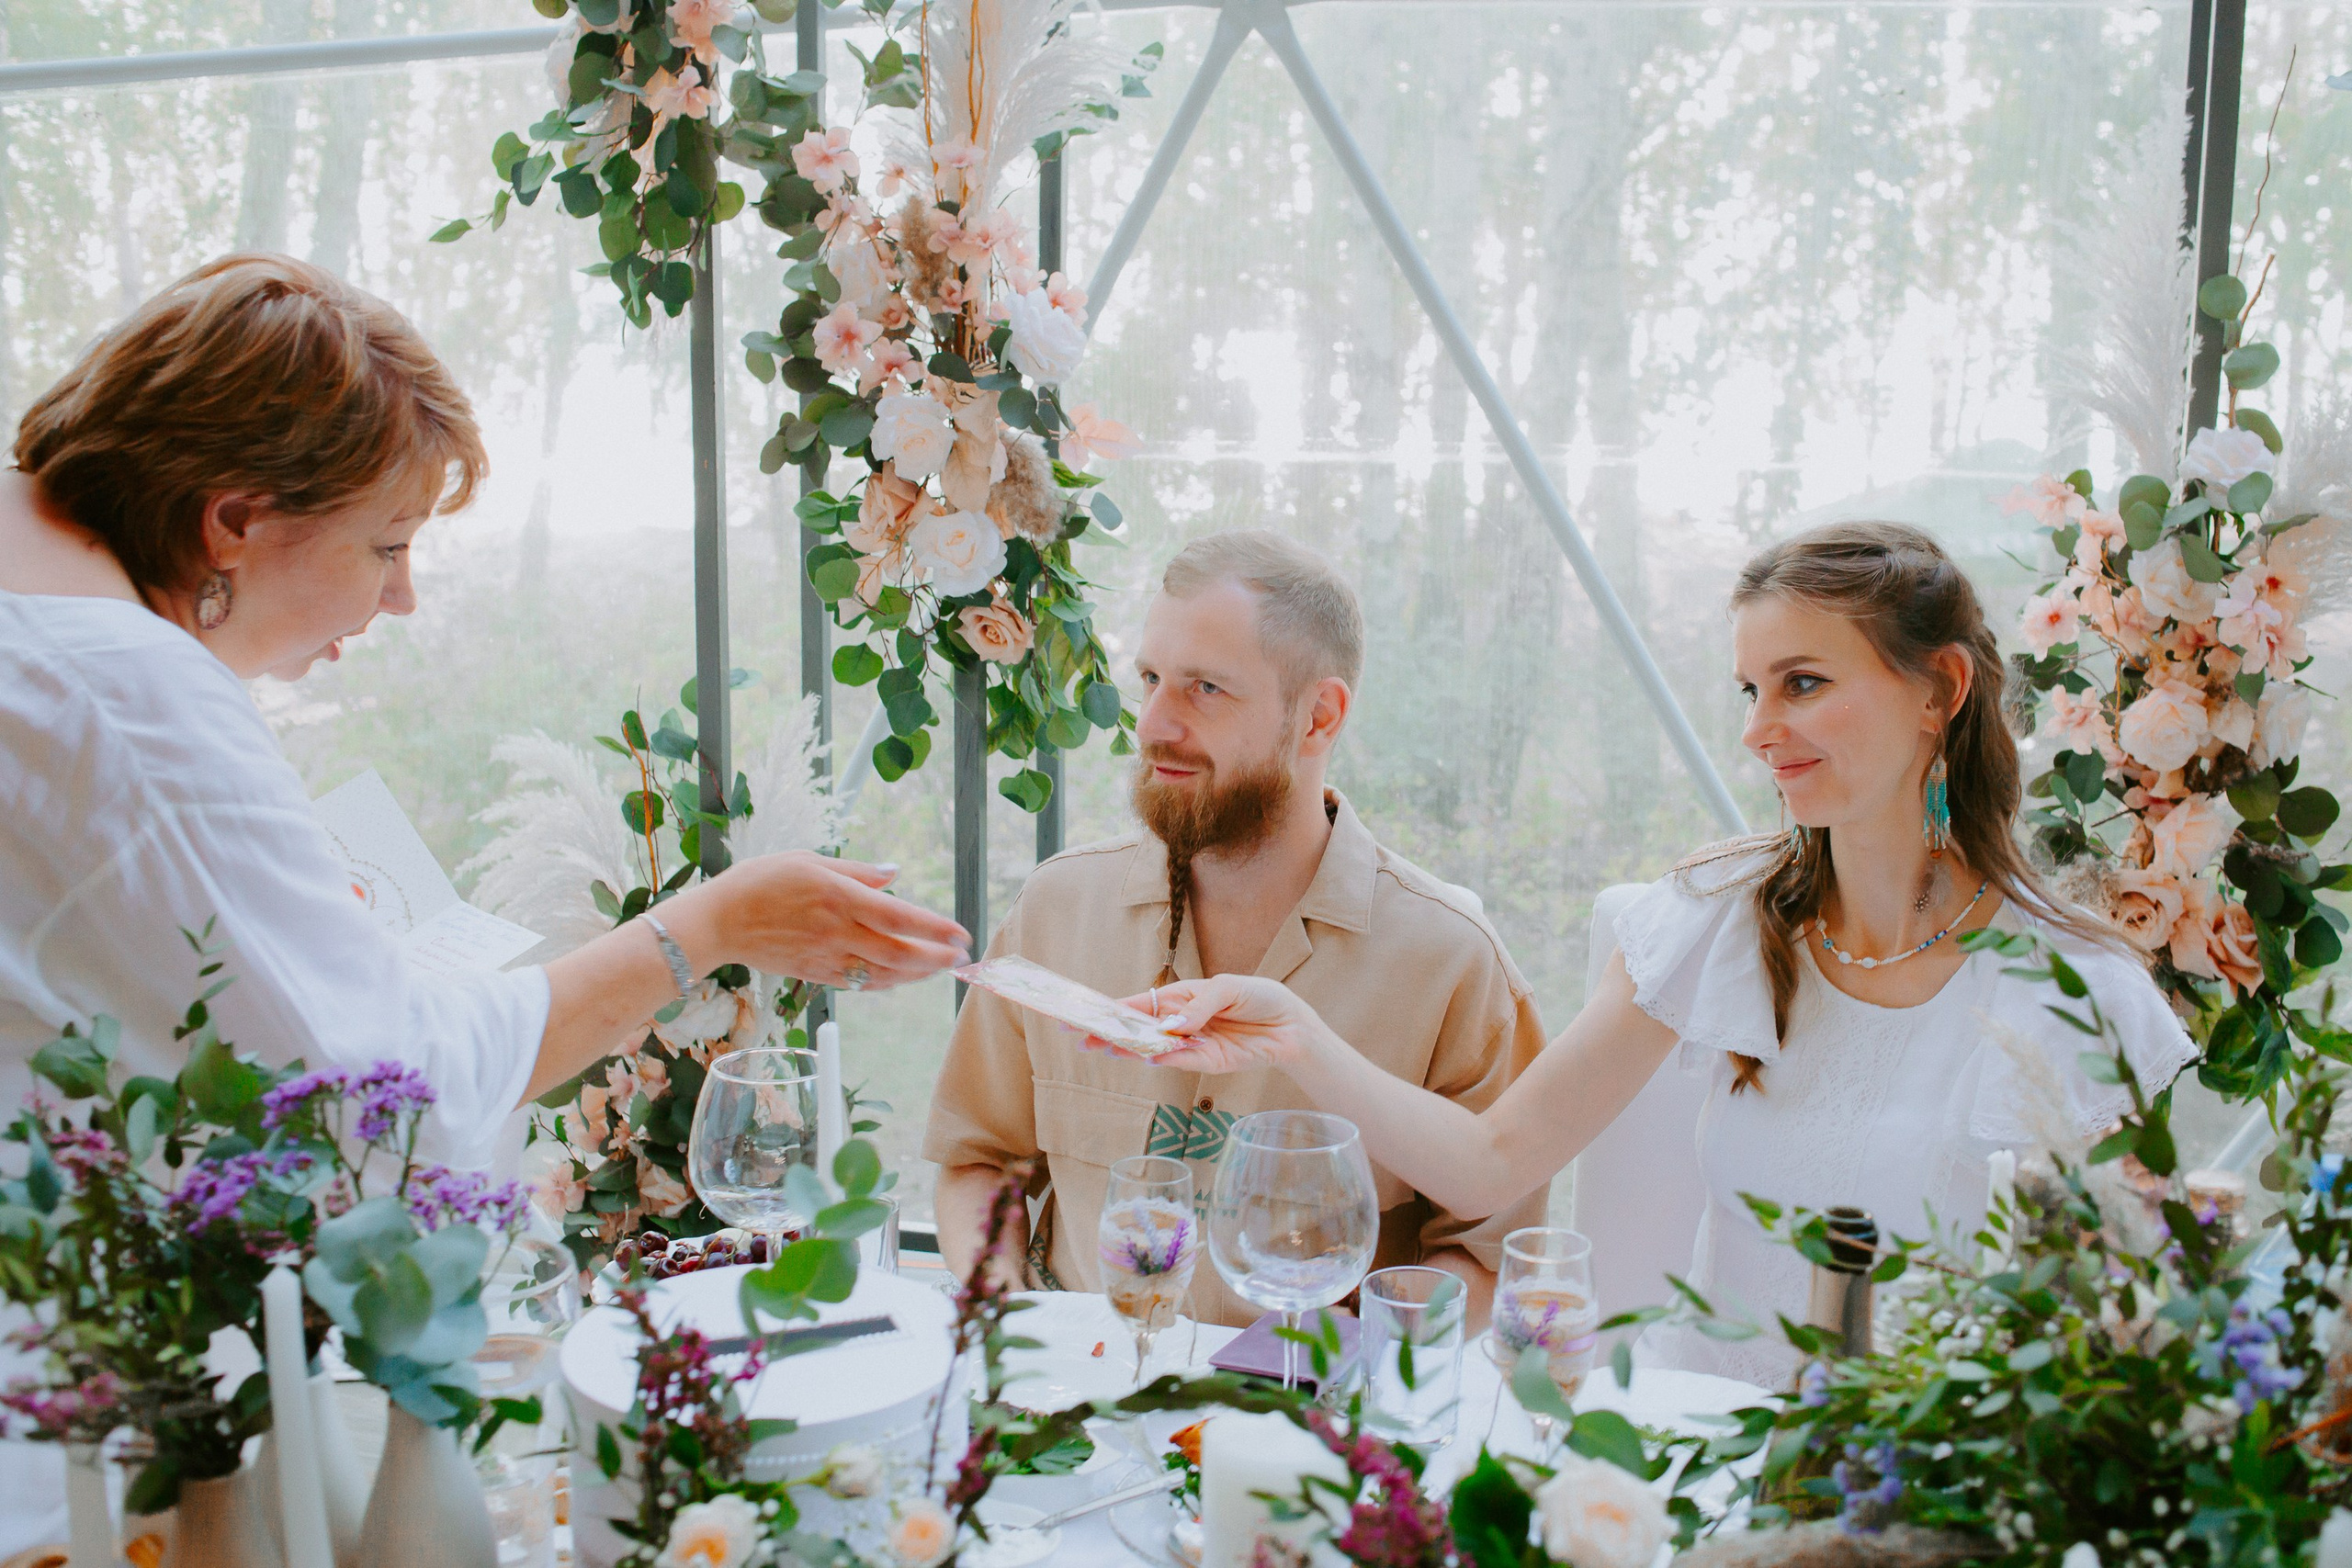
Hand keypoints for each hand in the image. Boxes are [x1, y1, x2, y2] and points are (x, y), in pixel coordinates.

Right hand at [687, 852, 968, 990]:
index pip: (898, 916)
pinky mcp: (815, 973)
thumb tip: (893, 874)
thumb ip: (856, 871)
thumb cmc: (758, 883)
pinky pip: (859, 983)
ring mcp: (826, 957)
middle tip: (961, 957)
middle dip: (936, 957)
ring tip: (940, 967)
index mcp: (838, 898)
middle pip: (898, 952)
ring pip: (883, 973)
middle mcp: (837, 931)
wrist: (717, 922)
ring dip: (917, 973)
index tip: (960, 932)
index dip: (934, 928)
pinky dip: (885, 982)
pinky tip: (902, 978)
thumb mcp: (808, 860)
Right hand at [1090, 974, 1332, 1072]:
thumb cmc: (1259, 997)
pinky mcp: (1207, 1062)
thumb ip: (1199, 1005)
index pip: (1137, 1004)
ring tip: (1103, 1048)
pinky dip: (1163, 1059)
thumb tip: (1172, 1025)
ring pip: (1152, 1048)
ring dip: (1129, 1049)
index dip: (1109, 1009)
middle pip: (1136, 1029)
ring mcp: (1190, 1044)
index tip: (1081, 1014)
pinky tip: (1145, 1056)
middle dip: (1108, 1033)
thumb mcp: (1229, 988)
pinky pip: (1180, 1061)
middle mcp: (1179, 1022)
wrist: (1291, 1025)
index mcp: (1179, 998)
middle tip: (1080, 1039)